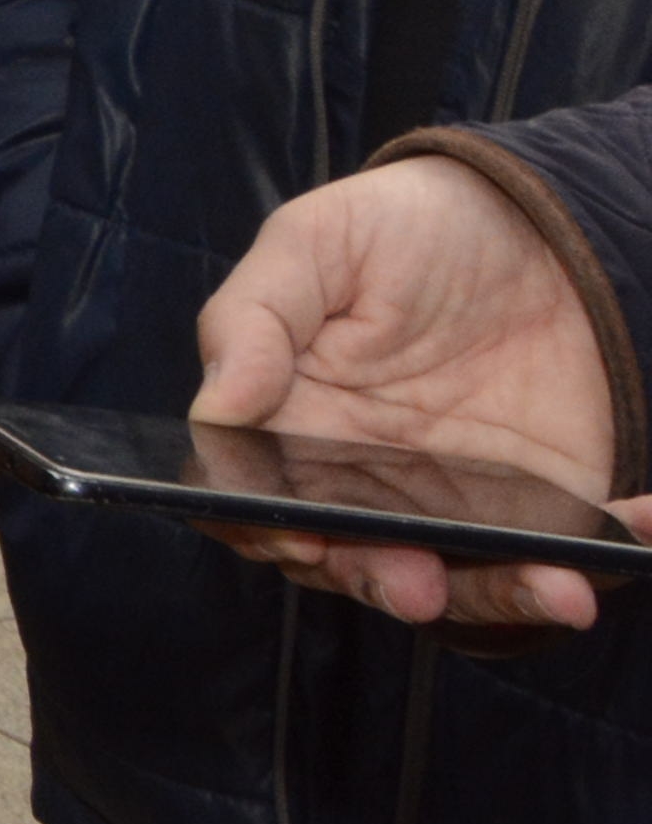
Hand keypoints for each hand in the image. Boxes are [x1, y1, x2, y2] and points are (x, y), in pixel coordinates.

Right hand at [193, 151, 650, 635]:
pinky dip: (610, 554)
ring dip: (506, 597)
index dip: (265, 530)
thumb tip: (215, 408)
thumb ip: (252, 318)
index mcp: (294, 422)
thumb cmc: (411, 225)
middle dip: (388, 584)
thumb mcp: (316, 242)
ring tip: (556, 590)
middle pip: (356, 562)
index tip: (299, 535)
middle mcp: (368, 479)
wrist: (541, 227)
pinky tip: (641, 523)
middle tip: (417, 583)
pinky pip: (569, 555)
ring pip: (466, 581)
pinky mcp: (544, 509)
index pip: (254, 500)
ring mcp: (458, 502)